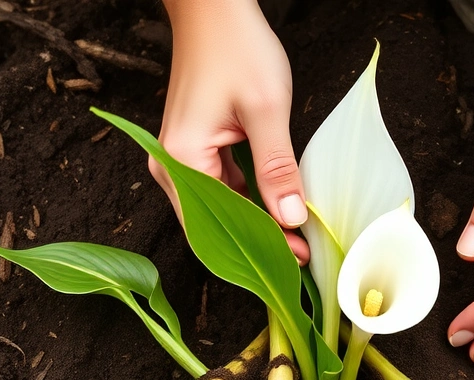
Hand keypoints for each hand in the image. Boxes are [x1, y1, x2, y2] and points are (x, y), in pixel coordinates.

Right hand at [151, 1, 308, 262]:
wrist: (214, 7)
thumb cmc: (236, 47)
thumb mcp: (267, 110)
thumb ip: (277, 169)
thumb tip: (292, 219)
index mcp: (180, 161)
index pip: (220, 226)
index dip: (262, 246)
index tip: (299, 260)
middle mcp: (171, 166)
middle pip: (216, 223)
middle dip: (260, 240)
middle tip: (302, 255)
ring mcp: (180, 158)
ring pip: (222, 207)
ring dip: (258, 220)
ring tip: (298, 236)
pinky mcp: (194, 148)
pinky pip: (222, 186)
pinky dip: (252, 197)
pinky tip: (281, 204)